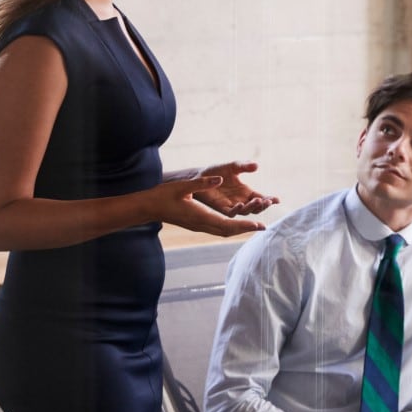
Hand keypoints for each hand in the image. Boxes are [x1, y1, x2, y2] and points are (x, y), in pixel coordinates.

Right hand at [147, 176, 269, 237]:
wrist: (148, 207)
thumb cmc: (163, 195)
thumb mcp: (182, 186)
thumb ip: (201, 183)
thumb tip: (220, 179)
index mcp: (200, 216)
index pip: (227, 224)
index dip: (244, 226)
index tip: (258, 225)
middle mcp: (201, 224)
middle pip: (228, 231)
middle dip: (246, 230)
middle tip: (263, 228)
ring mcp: (198, 226)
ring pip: (223, 232)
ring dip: (239, 230)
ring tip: (254, 227)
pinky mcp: (196, 225)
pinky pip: (217, 229)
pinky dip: (230, 228)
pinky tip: (236, 224)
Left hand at [190, 161, 279, 217]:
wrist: (199, 176)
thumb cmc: (216, 171)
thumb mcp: (232, 167)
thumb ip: (244, 166)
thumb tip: (256, 165)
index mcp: (246, 192)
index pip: (261, 198)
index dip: (270, 200)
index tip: (277, 200)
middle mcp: (241, 200)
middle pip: (256, 207)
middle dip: (263, 205)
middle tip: (268, 200)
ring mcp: (232, 205)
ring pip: (246, 211)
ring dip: (253, 207)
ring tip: (258, 200)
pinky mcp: (221, 207)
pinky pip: (231, 212)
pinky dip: (237, 210)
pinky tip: (240, 204)